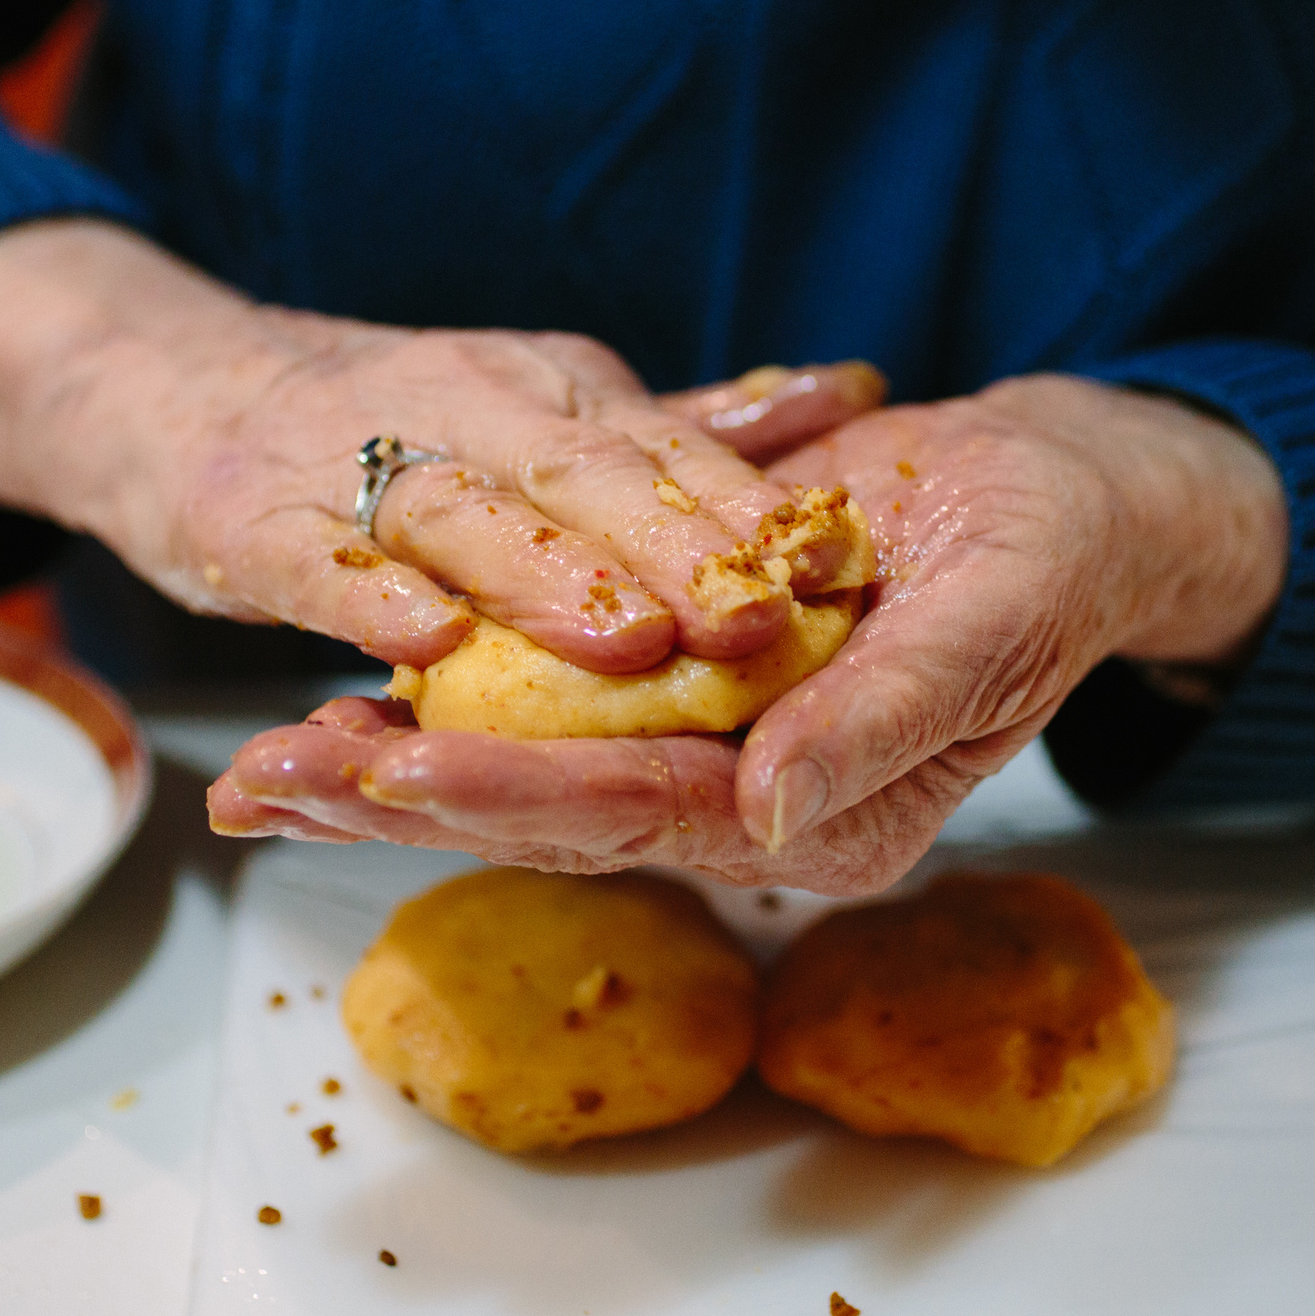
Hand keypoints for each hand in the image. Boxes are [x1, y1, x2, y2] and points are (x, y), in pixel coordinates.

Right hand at [0, 220, 884, 669]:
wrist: (178, 384)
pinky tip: (426, 651)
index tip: (834, 568)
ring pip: (464, 513)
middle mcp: (468, 405)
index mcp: (552, 388)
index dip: (748, 509)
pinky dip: (374, 600)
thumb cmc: (393, 420)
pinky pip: (324, 560)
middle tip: (755, 620)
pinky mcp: (257, 515)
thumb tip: (848, 394)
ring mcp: (356, 455)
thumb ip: (687, 423)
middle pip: (584, 475)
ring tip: (625, 642)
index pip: (666, 447)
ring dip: (544, 578)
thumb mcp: (548, 407)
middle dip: (674, 546)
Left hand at [209, 375, 1287, 893]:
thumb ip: (883, 722)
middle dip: (403, 801)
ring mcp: (704, 747)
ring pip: (523, 768)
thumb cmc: (1050, 557)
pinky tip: (341, 695)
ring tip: (258, 766)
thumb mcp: (990, 624)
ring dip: (392, 763)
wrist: (1056, 497)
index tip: (389, 775)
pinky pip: (541, 697)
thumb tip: (771, 814)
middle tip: (264, 785)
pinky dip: (442, 693)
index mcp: (822, 818)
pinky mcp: (670, 679)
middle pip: (549, 815)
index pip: (640, 815)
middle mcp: (746, 804)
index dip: (509, 796)